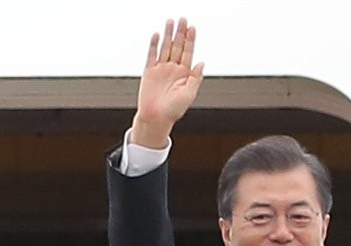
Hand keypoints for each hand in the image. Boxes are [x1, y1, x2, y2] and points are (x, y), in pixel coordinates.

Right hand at [132, 17, 204, 148]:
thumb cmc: (173, 111)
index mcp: (184, 74)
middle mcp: (173, 69)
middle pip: (177, 46)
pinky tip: (156, 36)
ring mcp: (161, 70)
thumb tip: (201, 63)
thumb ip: (196, 78)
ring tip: (170, 22)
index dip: (190, 40)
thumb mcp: (189, 95)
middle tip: (182, 19)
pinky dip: (153, 45)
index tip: (192, 28)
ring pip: (165, 48)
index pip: (188, 52)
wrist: (156, 119)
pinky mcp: (149, 72)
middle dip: (180, 33)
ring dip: (168, 35)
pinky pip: (151, 56)